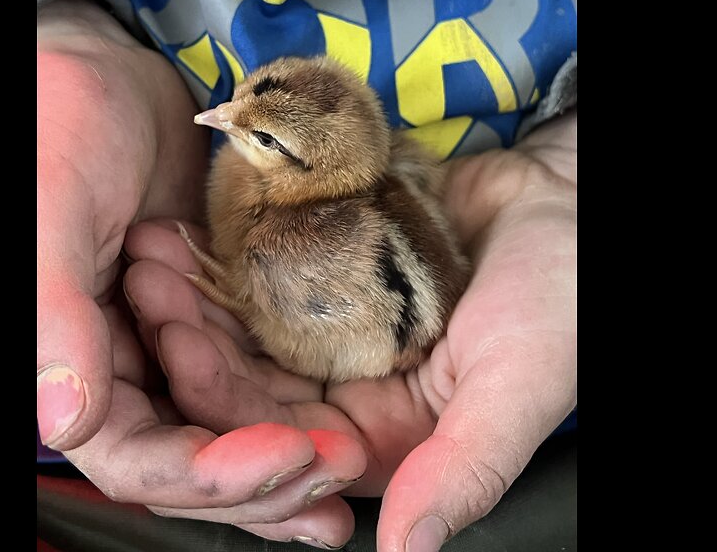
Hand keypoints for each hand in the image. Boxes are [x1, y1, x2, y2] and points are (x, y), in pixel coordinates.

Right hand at [37, 0, 365, 546]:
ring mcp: (167, 345)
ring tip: (351, 466)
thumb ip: (55, 313)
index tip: (284, 454)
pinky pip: (256, 372)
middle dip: (265, 477)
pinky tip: (343, 417)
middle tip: (338, 472)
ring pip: (231, 426)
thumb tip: (67, 422)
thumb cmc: (59, 118)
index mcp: (64, 361)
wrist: (108, 66)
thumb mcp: (54, 207)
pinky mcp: (214, 315)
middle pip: (191, 458)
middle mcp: (115, 369)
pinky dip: (295, 399)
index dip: (206, 473)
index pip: (133, 454)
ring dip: (290, 452)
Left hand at [123, 112, 576, 550]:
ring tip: (153, 244)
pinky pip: (263, 263)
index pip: (278, 435)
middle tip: (146, 283)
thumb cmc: (561, 296)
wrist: (570, 199)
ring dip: (197, 289)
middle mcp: (344, 390)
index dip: (224, 397)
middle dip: (192, 336)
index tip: (181, 345)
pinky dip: (226, 244)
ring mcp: (330, 328)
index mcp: (377, 439)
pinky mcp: (325, 270)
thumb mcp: (517, 384)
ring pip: (242, 321)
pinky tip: (188, 216)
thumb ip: (463, 467)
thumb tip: (407, 550)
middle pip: (245, 378)